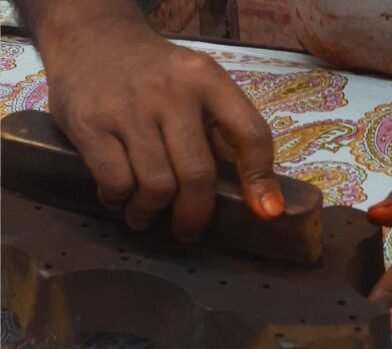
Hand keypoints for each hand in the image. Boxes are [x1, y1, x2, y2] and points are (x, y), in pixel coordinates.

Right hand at [43, 17, 282, 239]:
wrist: (89, 37)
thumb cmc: (156, 78)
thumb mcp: (197, 88)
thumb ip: (224, 135)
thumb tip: (261, 202)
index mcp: (208, 80)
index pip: (250, 134)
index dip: (260, 179)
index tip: (265, 212)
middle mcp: (170, 90)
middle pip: (197, 175)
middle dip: (195, 215)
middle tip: (188, 231)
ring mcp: (128, 106)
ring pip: (157, 186)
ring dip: (152, 211)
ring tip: (147, 214)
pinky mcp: (90, 122)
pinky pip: (117, 181)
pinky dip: (120, 200)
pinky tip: (120, 197)